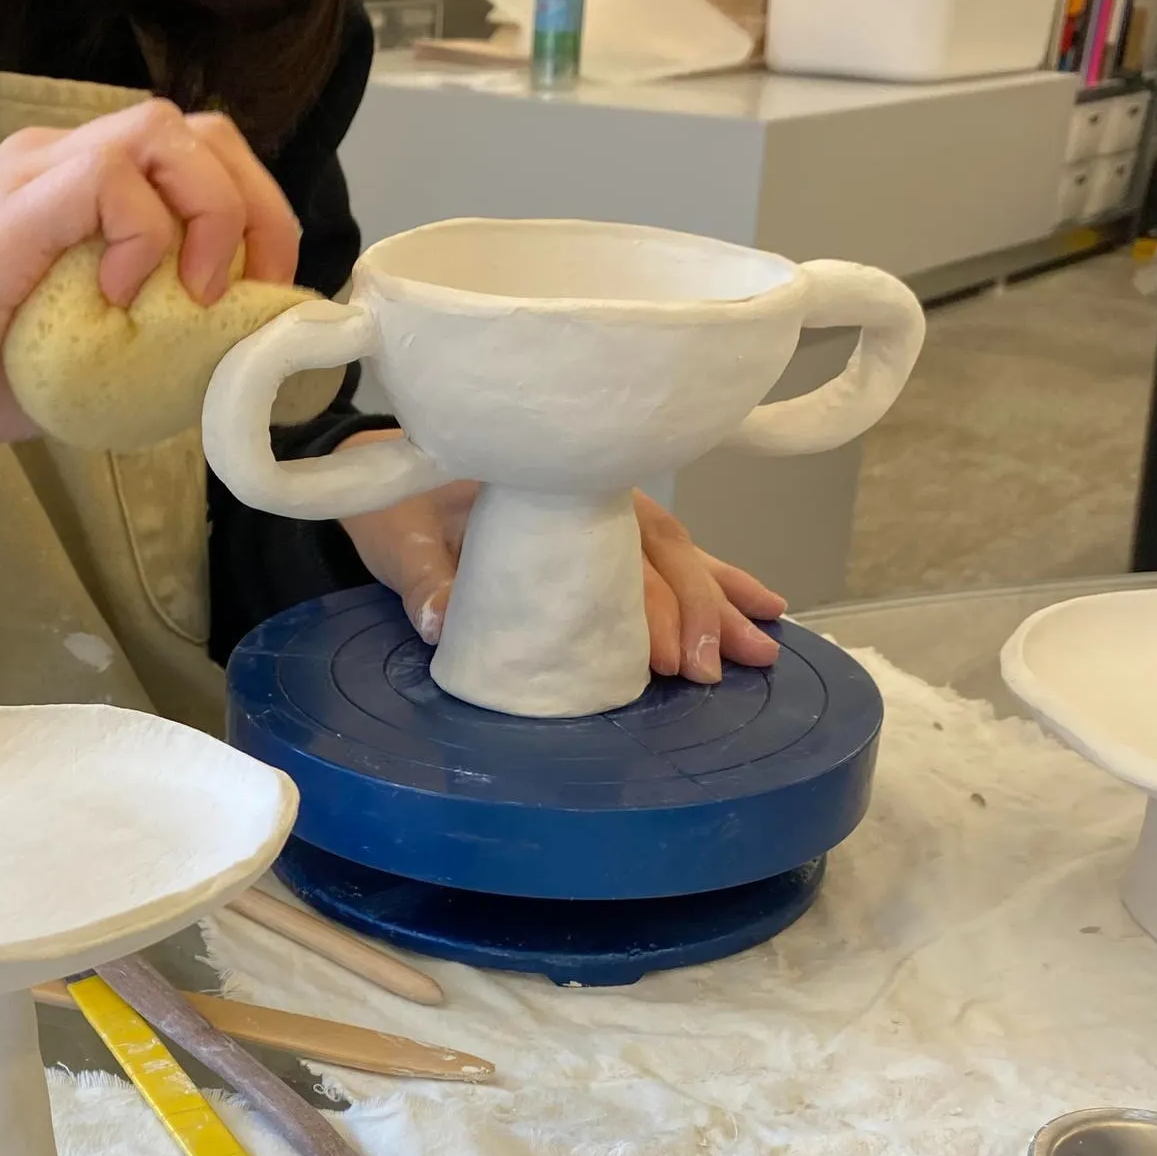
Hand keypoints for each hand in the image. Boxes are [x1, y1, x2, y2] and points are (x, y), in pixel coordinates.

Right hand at [0, 99, 299, 483]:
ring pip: (163, 132)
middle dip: (255, 210)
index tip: (266, 301)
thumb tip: (234, 360)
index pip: (205, 158)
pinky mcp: (10, 208)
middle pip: (202, 131)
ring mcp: (35, 176)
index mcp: (88, 192)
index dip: (259, 219)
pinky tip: (119, 297)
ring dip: (208, 214)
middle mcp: (64, 162)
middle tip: (251, 295)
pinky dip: (140, 235)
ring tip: (195, 294)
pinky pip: (106, 175)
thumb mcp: (92, 358)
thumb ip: (156, 337)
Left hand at [337, 434, 785, 684]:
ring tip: (765, 646)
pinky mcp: (608, 539)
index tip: (662, 656)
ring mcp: (604, 520)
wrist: (391, 485)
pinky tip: (759, 610)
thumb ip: (424, 579)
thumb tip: (441, 621)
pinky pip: (674, 559)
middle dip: (697, 613)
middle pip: (661, 555)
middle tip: (714, 669)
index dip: (642, 605)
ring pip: (680, 557)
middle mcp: (587, 502)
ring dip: (723, 604)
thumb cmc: (402, 511)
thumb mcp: (401, 539)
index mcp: (546, 493)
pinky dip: (718, 583)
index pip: (611, 554)